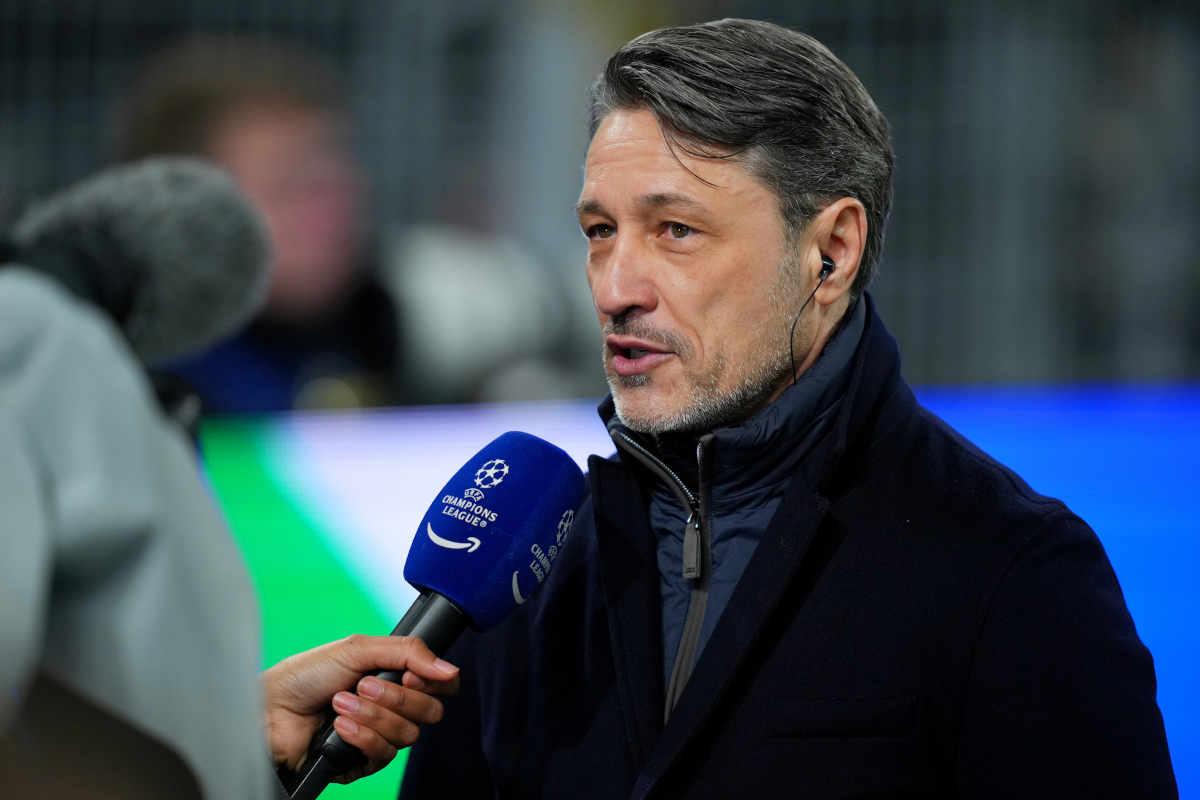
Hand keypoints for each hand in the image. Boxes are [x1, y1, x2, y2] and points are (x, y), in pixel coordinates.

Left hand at [262, 634, 459, 782]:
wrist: (269, 709)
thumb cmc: (306, 675)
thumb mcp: (358, 648)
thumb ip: (409, 652)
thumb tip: (450, 669)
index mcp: (394, 677)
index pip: (440, 687)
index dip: (434, 682)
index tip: (412, 673)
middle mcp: (391, 708)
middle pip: (429, 712)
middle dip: (397, 697)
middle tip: (364, 685)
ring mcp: (377, 736)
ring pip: (407, 734)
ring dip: (373, 715)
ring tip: (341, 704)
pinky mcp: (361, 763)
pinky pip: (383, 756)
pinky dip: (361, 736)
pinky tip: (339, 727)